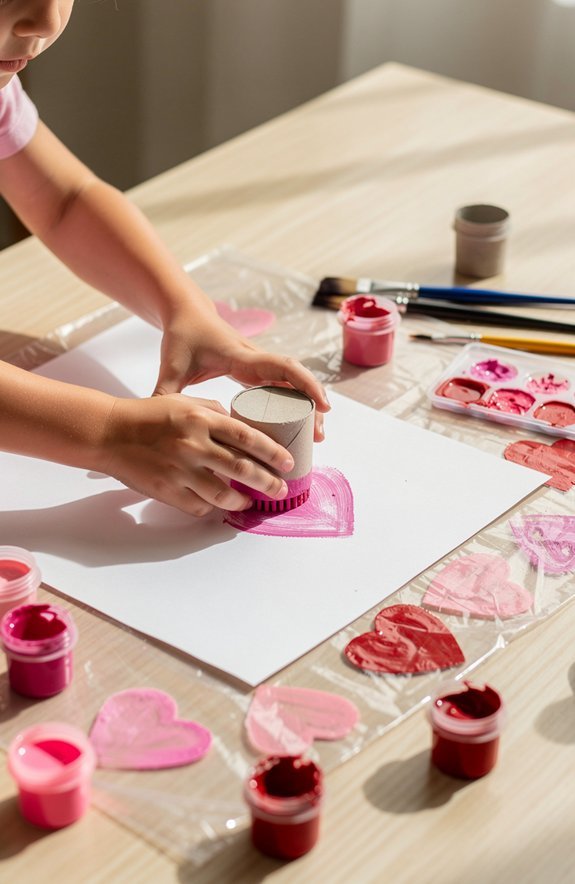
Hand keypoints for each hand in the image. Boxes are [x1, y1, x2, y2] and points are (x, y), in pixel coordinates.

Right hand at [100, 394, 294, 515]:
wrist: (110, 433)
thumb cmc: (149, 416)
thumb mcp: (185, 402)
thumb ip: (215, 413)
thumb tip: (243, 429)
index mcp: (201, 420)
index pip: (248, 437)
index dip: (272, 452)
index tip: (288, 462)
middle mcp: (193, 445)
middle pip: (242, 468)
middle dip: (268, 482)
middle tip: (281, 488)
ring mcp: (180, 470)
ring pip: (223, 494)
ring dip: (243, 501)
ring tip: (251, 501)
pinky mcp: (167, 490)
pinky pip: (198, 506)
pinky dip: (212, 508)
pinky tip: (220, 505)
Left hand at [152, 309, 330, 440]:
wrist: (187, 313)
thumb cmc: (182, 336)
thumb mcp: (171, 367)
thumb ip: (163, 394)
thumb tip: (155, 425)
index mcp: (241, 357)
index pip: (282, 367)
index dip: (304, 385)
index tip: (322, 405)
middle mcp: (256, 358)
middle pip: (296, 378)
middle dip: (313, 403)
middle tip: (321, 434)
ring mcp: (259, 363)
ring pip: (293, 382)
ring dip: (308, 405)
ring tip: (316, 435)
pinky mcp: (257, 369)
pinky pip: (284, 384)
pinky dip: (295, 401)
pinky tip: (299, 424)